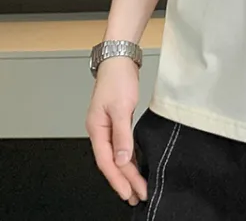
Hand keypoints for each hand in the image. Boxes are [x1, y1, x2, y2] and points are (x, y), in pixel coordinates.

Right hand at [85, 57, 147, 205]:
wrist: (119, 60)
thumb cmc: (118, 79)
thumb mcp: (122, 107)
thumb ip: (122, 134)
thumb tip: (123, 159)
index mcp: (96, 129)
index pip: (106, 162)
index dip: (118, 180)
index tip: (129, 193)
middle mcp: (100, 131)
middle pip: (112, 162)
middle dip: (125, 181)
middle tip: (138, 196)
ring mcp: (107, 127)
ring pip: (117, 156)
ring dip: (127, 172)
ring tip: (137, 188)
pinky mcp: (116, 121)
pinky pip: (121, 146)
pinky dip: (128, 158)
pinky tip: (135, 166)